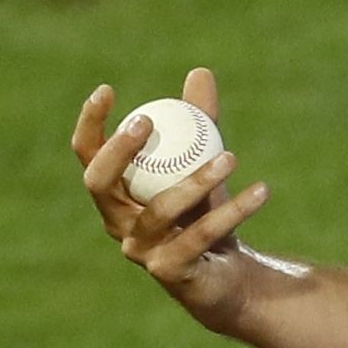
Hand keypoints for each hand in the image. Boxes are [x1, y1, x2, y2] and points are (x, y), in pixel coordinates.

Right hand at [70, 67, 270, 331]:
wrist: (230, 274)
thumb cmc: (206, 213)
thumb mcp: (203, 162)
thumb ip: (201, 122)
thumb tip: (199, 72)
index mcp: (116, 194)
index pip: (88, 156)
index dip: (90, 124)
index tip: (107, 89)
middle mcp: (118, 223)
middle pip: (100, 183)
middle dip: (118, 150)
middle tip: (148, 123)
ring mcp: (141, 251)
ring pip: (160, 210)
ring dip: (196, 180)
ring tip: (232, 157)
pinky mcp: (170, 273)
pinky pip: (200, 236)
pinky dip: (233, 211)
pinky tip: (260, 191)